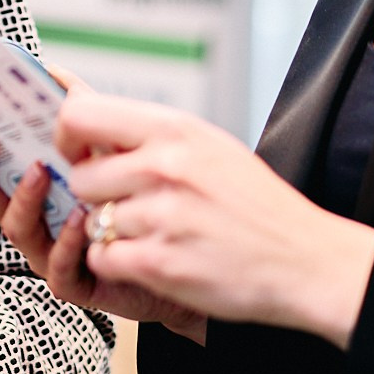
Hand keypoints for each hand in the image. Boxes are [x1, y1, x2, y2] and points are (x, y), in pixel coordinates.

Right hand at [0, 131, 207, 341]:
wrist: (178, 246)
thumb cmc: (133, 192)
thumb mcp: (107, 145)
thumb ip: (79, 112)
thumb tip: (52, 70)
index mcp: (29, 184)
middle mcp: (31, 218)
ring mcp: (48, 252)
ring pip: (17, 230)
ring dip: (24, 198)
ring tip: (40, 171)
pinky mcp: (77, 283)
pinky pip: (58, 268)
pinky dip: (65, 241)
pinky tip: (80, 217)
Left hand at [57, 91, 373, 349]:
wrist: (306, 259)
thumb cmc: (254, 202)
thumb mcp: (208, 146)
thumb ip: (149, 134)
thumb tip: (83, 111)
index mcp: (174, 129)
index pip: (80, 115)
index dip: (67, 135)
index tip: (77, 151)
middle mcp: (164, 166)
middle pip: (81, 177)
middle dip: (94, 196)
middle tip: (126, 205)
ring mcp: (161, 216)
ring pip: (92, 221)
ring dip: (112, 232)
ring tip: (154, 234)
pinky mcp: (160, 263)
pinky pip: (103, 258)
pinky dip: (118, 263)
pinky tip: (151, 258)